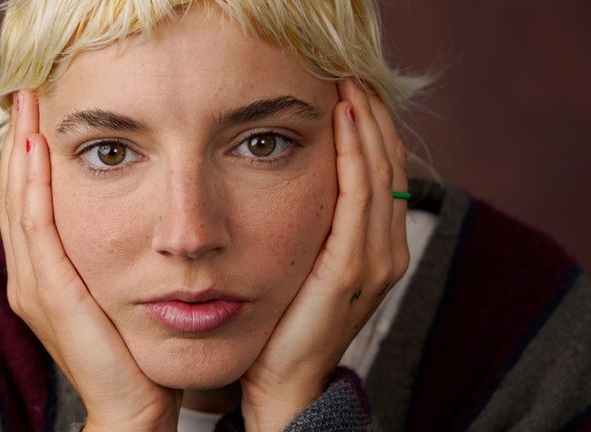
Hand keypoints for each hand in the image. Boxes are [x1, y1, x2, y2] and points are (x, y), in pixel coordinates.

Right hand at [0, 90, 181, 431]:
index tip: (40, 110)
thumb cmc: (132, 347)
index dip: (28, 154)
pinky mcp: (53, 295)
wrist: (135, 403)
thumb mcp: (115, 289)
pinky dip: (36, 187)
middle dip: (20, 141)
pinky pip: (39, 229)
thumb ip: (107, 254)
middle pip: (15, 194)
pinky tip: (39, 151)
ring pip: (20, 203)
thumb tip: (126, 212)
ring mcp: (35, 286)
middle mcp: (29, 276)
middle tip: (26, 91)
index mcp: (42, 274)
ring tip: (29, 105)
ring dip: (22, 152)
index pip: (27, 201)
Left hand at [240, 78, 409, 430]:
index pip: (385, 174)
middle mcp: (387, 251)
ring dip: (366, 127)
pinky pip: (358, 200)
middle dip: (373, 119)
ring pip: (379, 175)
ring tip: (349, 87)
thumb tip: (304, 179)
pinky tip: (343, 124)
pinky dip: (354, 157)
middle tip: (352, 76)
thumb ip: (319, 226)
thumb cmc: (288, 322)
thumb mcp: (308, 264)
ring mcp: (375, 261)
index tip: (352, 93)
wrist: (283, 380)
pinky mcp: (351, 270)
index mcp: (379, 249)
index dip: (373, 131)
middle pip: (389, 167)